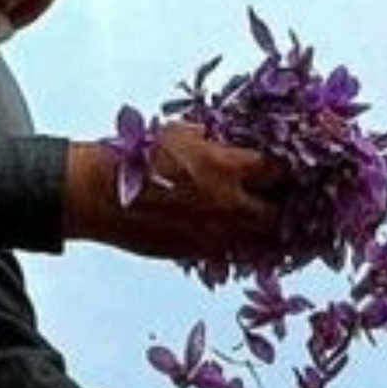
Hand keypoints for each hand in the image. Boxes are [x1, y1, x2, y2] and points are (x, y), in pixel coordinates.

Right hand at [63, 129, 284, 262]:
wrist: (98, 194)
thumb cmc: (137, 157)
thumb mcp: (183, 134)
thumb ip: (219, 142)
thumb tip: (240, 142)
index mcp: (227, 168)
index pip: (281, 170)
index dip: (289, 168)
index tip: (288, 165)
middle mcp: (228, 206)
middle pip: (279, 213)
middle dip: (283, 203)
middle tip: (279, 194)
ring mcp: (214, 235)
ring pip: (258, 239)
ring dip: (262, 227)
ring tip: (258, 214)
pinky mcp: (197, 253)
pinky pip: (231, 252)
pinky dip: (238, 241)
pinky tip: (231, 229)